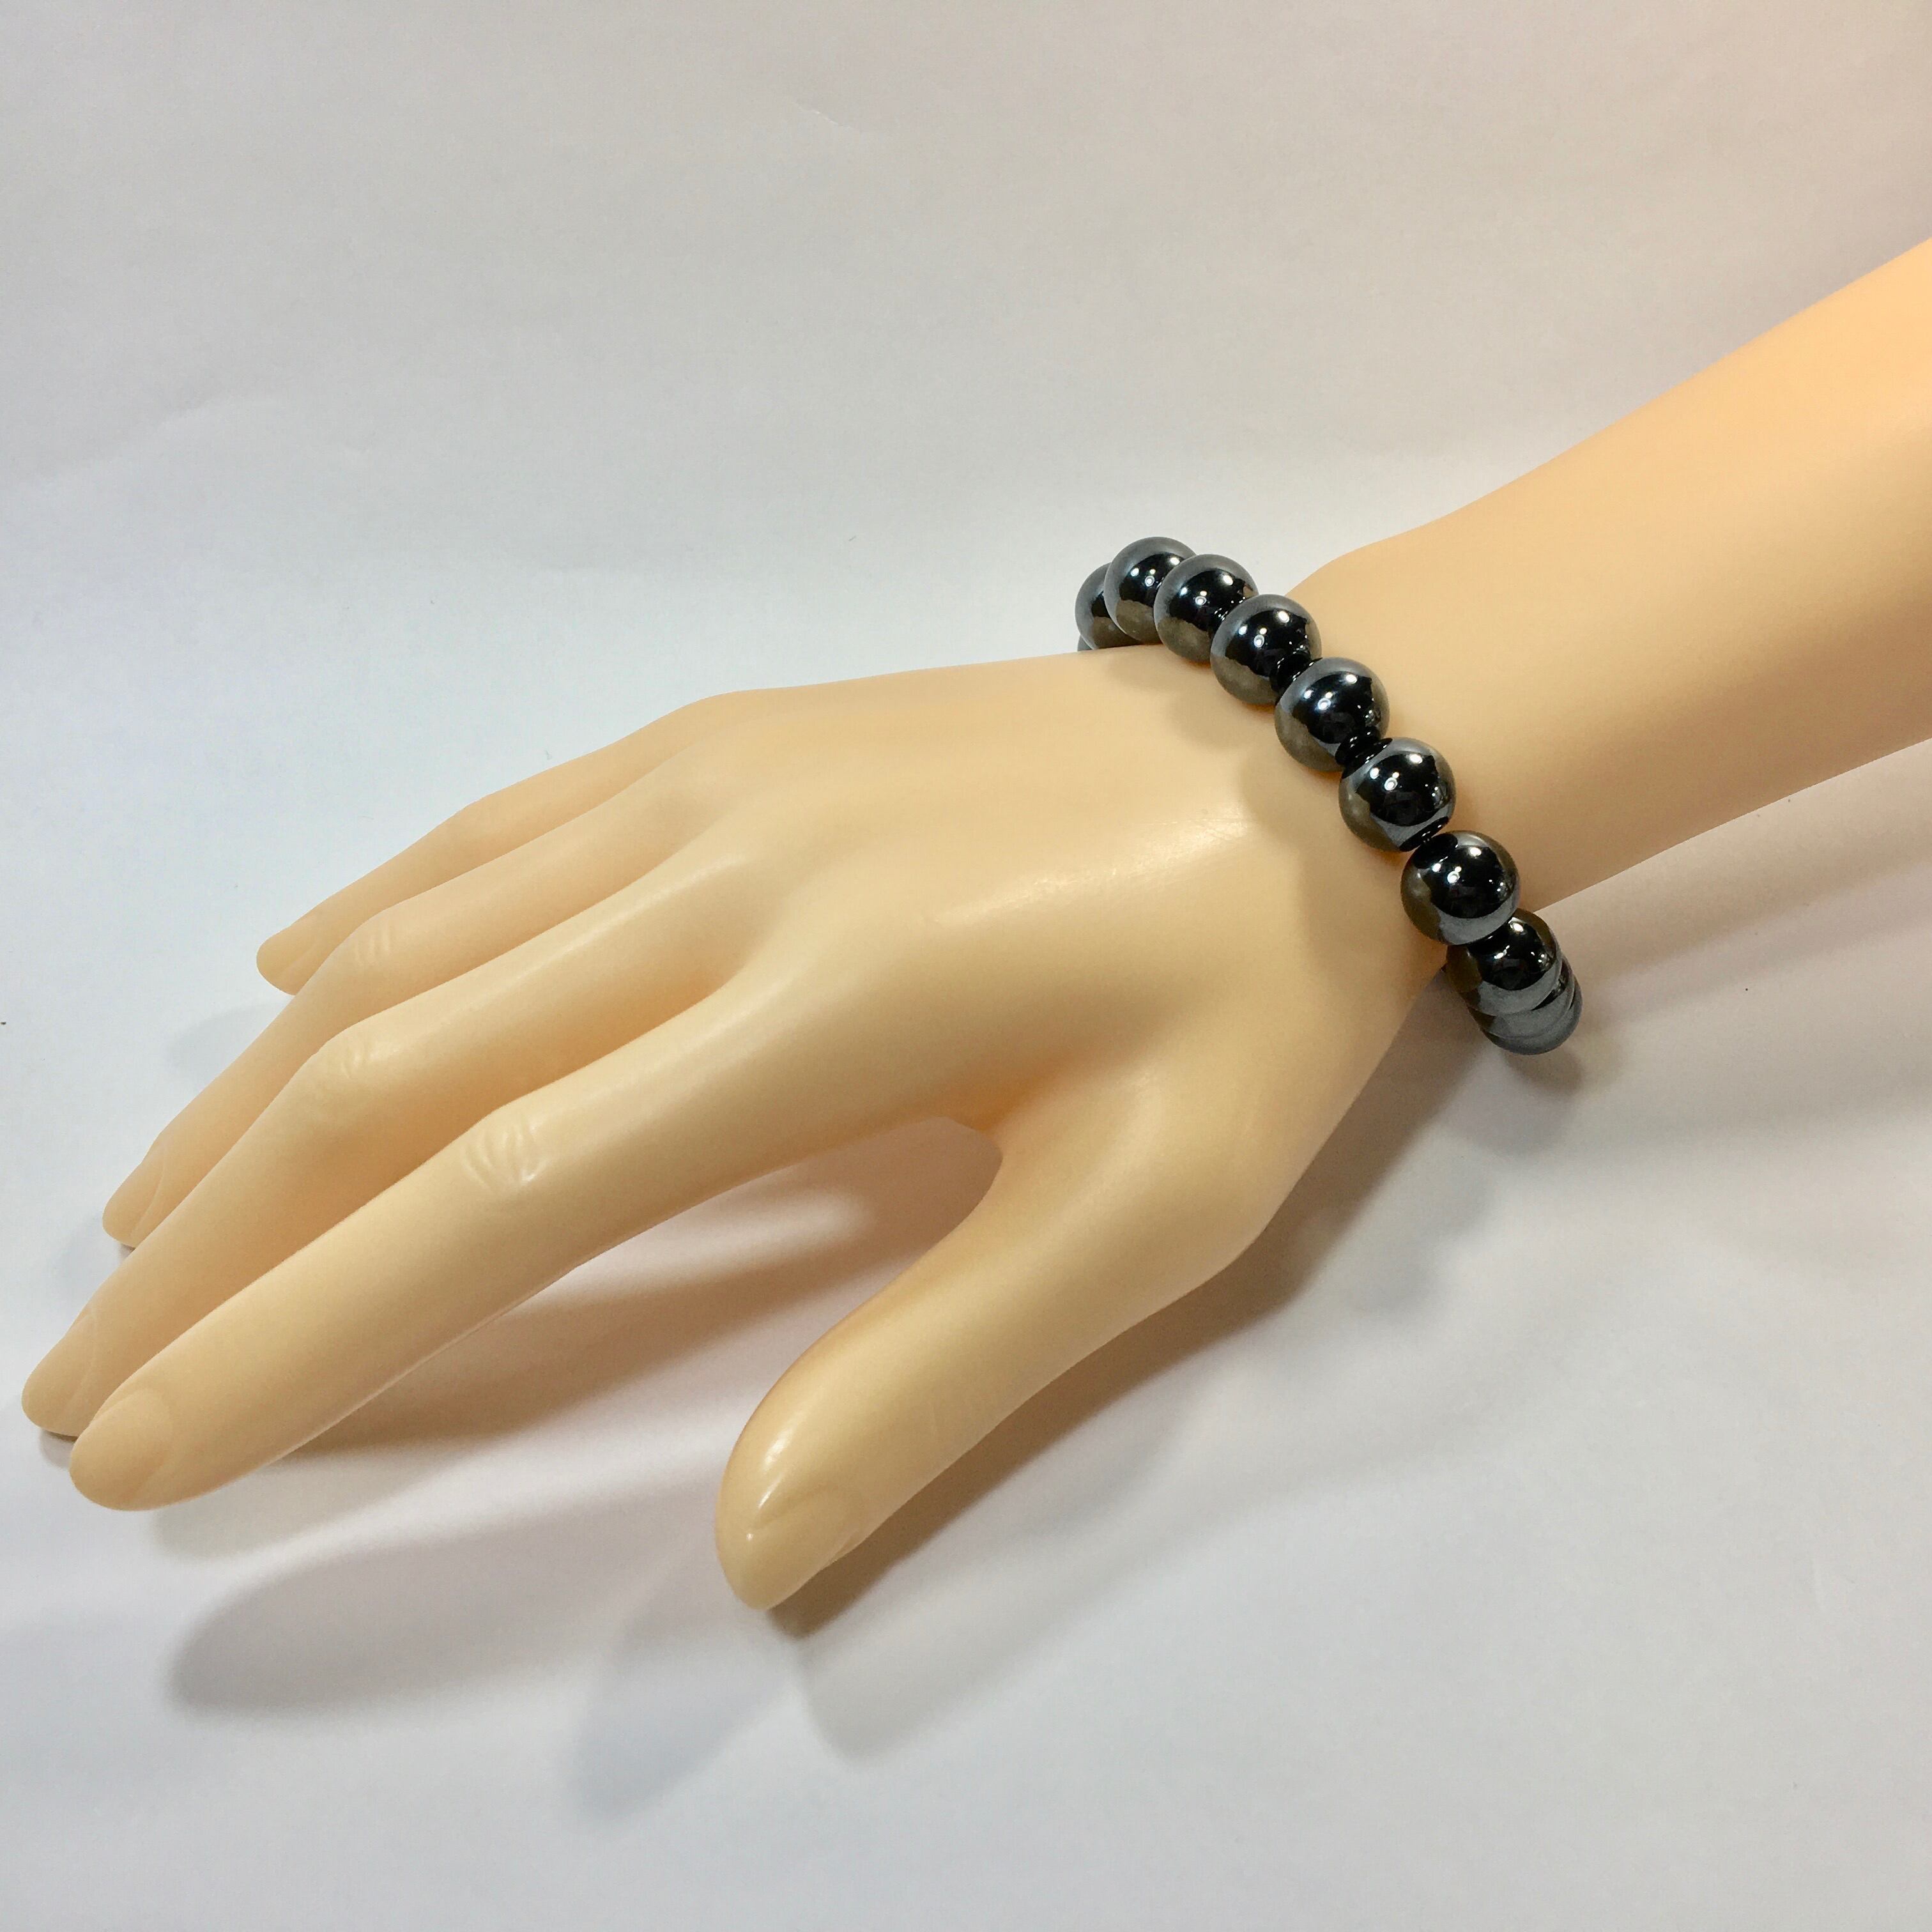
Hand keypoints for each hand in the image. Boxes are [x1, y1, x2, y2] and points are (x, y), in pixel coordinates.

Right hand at [24, 645, 1435, 1606]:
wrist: (1309, 753)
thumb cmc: (1245, 994)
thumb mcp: (1148, 1212)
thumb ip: (937, 1368)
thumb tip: (749, 1550)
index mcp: (820, 1018)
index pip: (496, 1197)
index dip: (306, 1330)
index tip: (153, 1444)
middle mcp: (712, 885)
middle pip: (397, 1079)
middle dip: (216, 1246)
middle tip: (79, 1378)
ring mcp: (699, 792)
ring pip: (409, 956)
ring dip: (254, 1100)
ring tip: (137, 1223)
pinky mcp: (715, 740)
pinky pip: (491, 837)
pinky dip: (370, 921)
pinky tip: (292, 982)